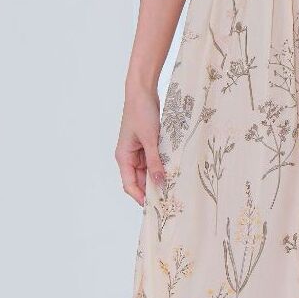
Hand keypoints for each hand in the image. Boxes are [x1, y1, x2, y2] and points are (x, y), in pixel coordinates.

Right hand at [115, 84, 165, 205]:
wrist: (143, 90)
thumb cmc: (141, 112)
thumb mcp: (150, 139)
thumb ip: (155, 161)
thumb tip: (159, 182)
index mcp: (124, 157)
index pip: (130, 185)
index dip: (141, 197)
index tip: (155, 206)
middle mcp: (130, 156)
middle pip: (140, 179)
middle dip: (153, 187)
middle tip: (169, 198)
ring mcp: (139, 149)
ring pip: (149, 170)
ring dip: (159, 175)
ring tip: (174, 185)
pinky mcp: (148, 142)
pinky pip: (155, 158)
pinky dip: (162, 164)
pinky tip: (174, 168)